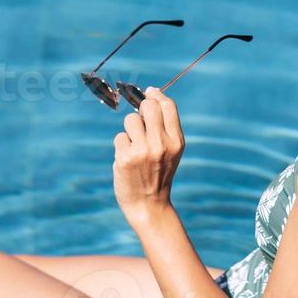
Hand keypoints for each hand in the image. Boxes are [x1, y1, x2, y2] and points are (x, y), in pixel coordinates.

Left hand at [112, 88, 183, 224]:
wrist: (148, 205)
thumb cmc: (158, 173)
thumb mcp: (171, 150)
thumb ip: (165, 125)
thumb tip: (151, 93)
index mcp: (177, 141)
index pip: (167, 106)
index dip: (156, 95)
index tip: (149, 93)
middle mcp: (161, 144)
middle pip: (148, 106)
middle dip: (141, 109)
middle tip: (141, 124)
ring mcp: (142, 151)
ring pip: (130, 120)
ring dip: (130, 130)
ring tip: (135, 147)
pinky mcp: (125, 158)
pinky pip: (119, 137)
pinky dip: (121, 146)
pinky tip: (127, 159)